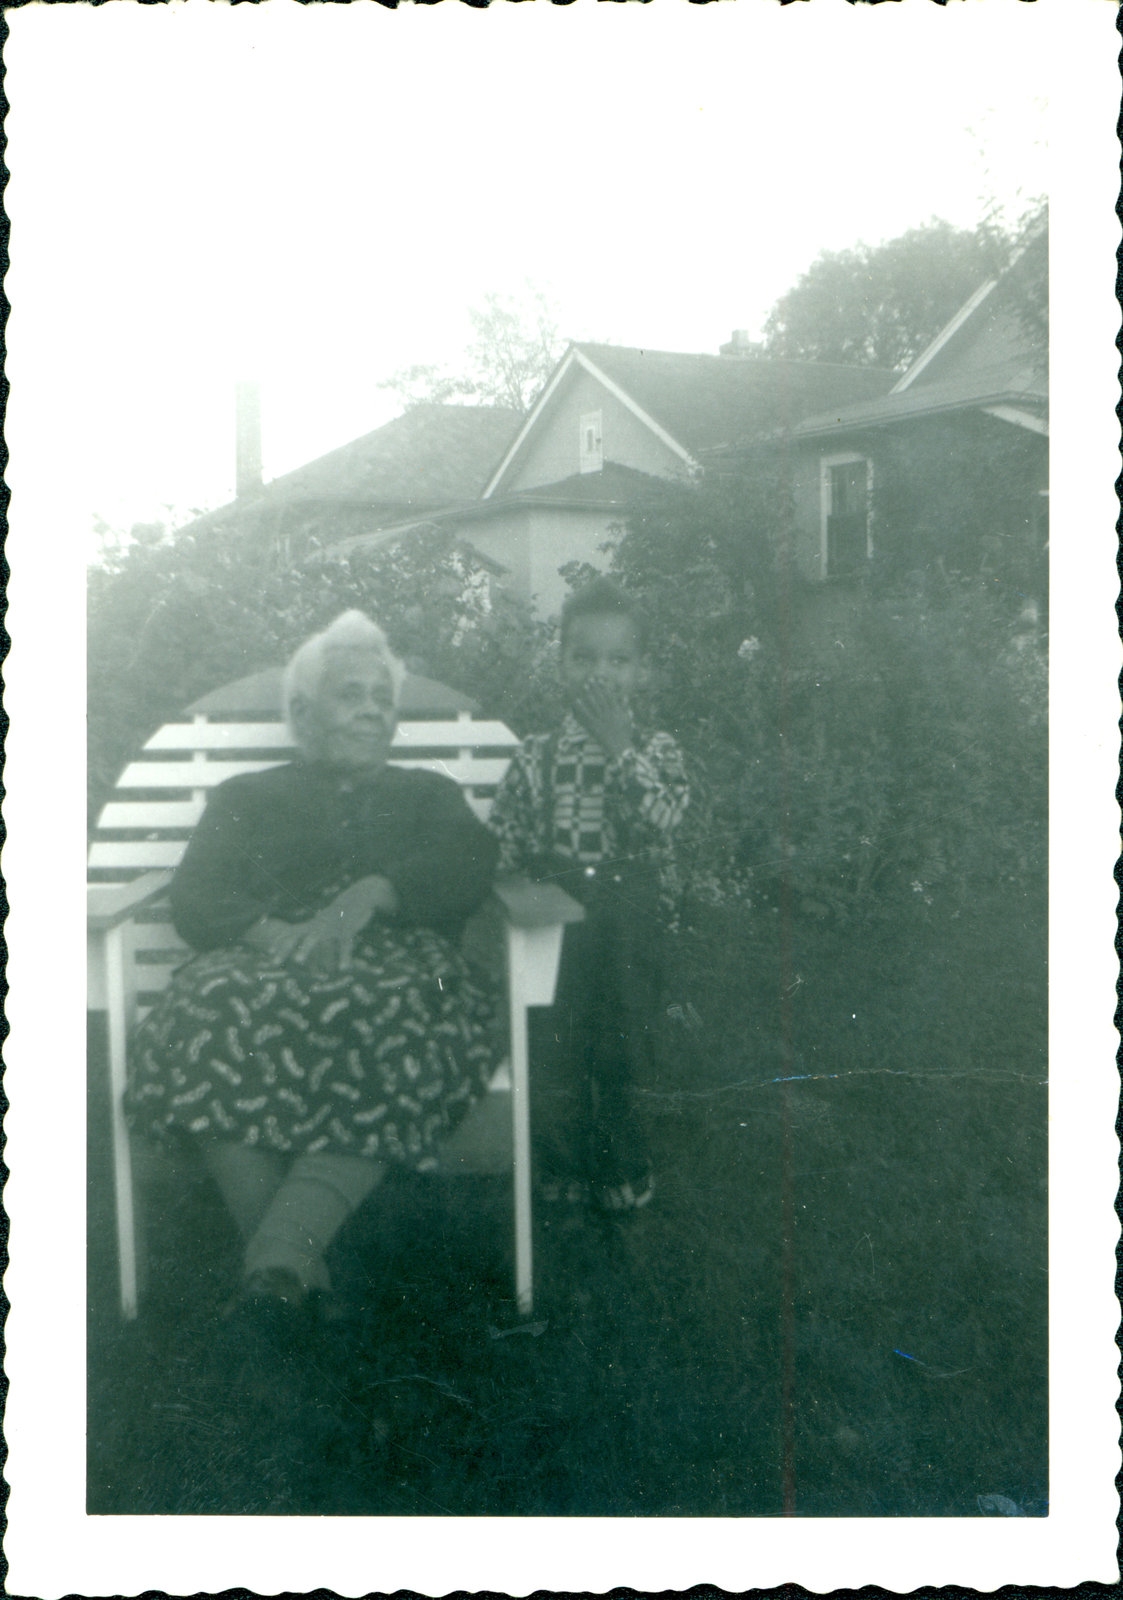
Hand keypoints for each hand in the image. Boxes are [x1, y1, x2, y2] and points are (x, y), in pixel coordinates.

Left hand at [246, 877, 399, 972]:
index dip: (280, 942)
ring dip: (306, 948)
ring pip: (316, 937)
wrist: (360, 896)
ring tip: (297, 961)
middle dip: (285, 949)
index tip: (269, 953)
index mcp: (312, 925)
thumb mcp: (326, 922)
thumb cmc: (342, 914)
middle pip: (297, 936)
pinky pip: (345, 944)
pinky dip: (344, 956)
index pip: (291, 933)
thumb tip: (308, 949)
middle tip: (274, 962)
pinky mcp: (347, 929)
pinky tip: (343, 968)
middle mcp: (317, 925)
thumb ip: (316, 933)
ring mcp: (331, 926)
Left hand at [571, 680, 633, 758]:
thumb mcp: (627, 719)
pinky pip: (586, 715)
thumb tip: (625, 696)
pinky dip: (581, 708)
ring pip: (594, 705)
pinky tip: (576, 701)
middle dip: (595, 688)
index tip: (599, 680)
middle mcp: (608, 714)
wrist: (620, 747)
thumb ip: (625, 707)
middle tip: (590, 680)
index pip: (609, 696)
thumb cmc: (625, 734)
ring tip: (584, 686)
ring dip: (589, 695)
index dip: (604, 687)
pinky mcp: (594, 726)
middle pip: (601, 698)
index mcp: (616, 711)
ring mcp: (601, 720)